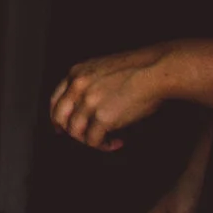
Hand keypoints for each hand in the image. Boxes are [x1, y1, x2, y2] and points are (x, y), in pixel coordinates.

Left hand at [50, 44, 180, 149]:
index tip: (60, 126)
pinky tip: (116, 142)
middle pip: (60, 117)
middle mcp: (78, 88)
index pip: (55, 99)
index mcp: (76, 73)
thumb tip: (90, 103)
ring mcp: (88, 103)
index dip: (56, 116)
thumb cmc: (140, 68)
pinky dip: (104, 145)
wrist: (156, 70)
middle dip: (68, 131)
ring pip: (76, 132)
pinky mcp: (103, 118)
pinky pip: (94, 140)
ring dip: (89, 140)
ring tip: (104, 140)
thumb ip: (90, 82)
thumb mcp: (104, 67)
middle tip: (80, 138)